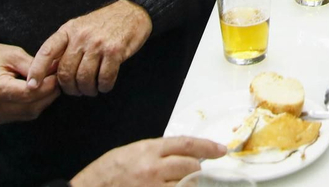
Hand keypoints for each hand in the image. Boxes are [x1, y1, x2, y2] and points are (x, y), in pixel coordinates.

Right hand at [0, 41, 59, 122]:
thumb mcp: (12, 54)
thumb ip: (32, 65)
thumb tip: (53, 72)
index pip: (30, 93)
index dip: (47, 85)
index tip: (57, 75)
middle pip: (32, 106)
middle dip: (49, 93)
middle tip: (58, 78)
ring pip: (31, 113)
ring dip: (44, 100)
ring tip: (50, 83)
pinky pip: (24, 115)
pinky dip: (35, 104)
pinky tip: (39, 91)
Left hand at [29, 0, 152, 97]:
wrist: (133, 12)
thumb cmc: (103, 24)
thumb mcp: (79, 28)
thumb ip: (64, 48)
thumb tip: (46, 73)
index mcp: (68, 30)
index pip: (47, 51)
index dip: (37, 70)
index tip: (32, 86)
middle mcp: (81, 36)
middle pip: (66, 72)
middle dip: (69, 88)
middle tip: (76, 91)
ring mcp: (98, 44)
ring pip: (84, 79)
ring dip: (87, 90)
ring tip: (91, 89)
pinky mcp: (115, 51)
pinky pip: (104, 78)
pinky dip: (104, 87)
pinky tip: (105, 85)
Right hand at [70, 136, 226, 186]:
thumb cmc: (107, 172)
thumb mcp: (132, 152)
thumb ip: (157, 152)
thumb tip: (183, 154)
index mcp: (148, 150)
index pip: (186, 144)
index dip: (207, 147)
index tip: (221, 150)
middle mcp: (153, 169)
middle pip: (190, 166)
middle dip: (193, 169)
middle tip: (187, 171)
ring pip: (185, 185)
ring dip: (185, 184)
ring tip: (172, 183)